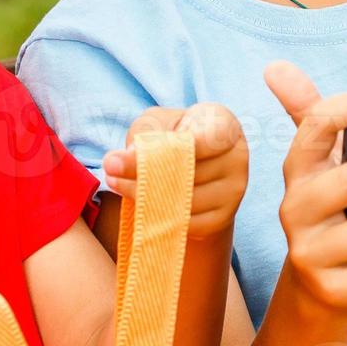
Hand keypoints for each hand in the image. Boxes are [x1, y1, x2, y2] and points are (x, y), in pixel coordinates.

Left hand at [102, 102, 247, 240]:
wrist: (200, 164)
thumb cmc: (176, 135)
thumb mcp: (158, 122)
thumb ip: (143, 134)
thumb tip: (119, 162)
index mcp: (225, 126)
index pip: (198, 142)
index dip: (158, 152)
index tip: (115, 159)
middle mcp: (238, 157)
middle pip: (186, 173)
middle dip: (141, 175)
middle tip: (108, 171)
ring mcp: (234, 190)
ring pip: (184, 200)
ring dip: (143, 196)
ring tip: (117, 184)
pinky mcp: (224, 217)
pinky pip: (187, 223)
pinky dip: (159, 216)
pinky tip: (139, 204)